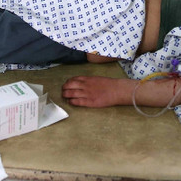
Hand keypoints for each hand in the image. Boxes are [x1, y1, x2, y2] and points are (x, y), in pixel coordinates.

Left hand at [62, 75, 180, 107]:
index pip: (73, 79)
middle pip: (69, 86)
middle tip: (63, 91)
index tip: (66, 84)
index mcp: (88, 79)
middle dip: (64, 88)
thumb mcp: (97, 79)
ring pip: (71, 93)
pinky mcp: (90, 102)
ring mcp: (87, 94)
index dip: (67, 82)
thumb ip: (88, 80)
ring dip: (66, 95)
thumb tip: (81, 82)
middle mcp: (85, 85)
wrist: (117, 90)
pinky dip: (72, 101)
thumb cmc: (109, 84)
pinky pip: (77, 101)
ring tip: (64, 96)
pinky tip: (70, 102)